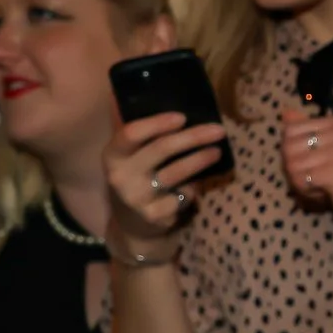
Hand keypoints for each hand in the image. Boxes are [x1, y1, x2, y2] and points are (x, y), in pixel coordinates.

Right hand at [103, 111, 229, 258]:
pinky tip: (194, 186)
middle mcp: (119, 175)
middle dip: (193, 137)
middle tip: (219, 130)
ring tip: (217, 151)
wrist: (133, 224)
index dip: (157, 123)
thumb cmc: (140, 178)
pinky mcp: (153, 215)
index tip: (183, 117)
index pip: (131, 133)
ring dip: (201, 159)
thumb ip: (148, 136)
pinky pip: (183, 195)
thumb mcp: (133, 158)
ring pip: (175, 172)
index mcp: (113, 154)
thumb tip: (181, 108)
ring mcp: (135, 197)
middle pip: (160, 149)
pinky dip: (193, 188)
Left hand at [279, 107, 332, 237]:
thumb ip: (309, 131)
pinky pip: (301, 180)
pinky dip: (307, 192)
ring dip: (301, 183)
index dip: (291, 151)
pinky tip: (325, 195)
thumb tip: (285, 112)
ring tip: (322, 188)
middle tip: (315, 180)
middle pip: (288, 147)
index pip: (290, 129)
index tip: (311, 164)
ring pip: (292, 165)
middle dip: (294, 169)